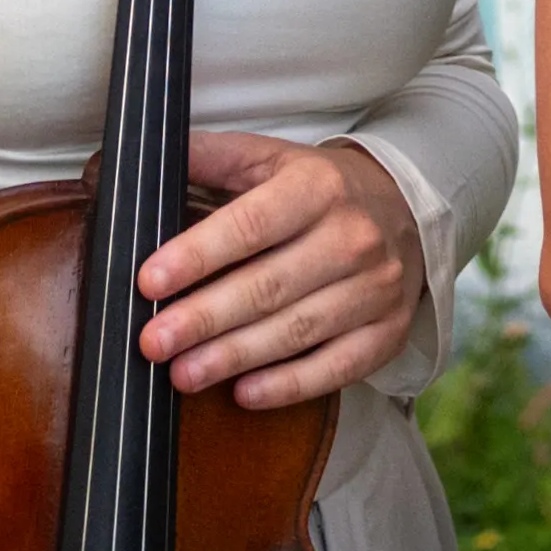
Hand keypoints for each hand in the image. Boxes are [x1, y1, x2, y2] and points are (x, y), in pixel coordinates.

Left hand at [136, 133, 426, 409]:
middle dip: (205, 318)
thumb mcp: (271, 158)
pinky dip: (289, 385)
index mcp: (317, 188)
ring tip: (182, 373)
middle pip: (269, 286)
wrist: (407, 211)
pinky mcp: (386, 332)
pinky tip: (244, 393)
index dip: (198, 255)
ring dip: (235, 356)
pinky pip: (336, 367)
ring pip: (297, 330)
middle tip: (154, 341)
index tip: (149, 281)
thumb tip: (143, 158)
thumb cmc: (321, 189)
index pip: (251, 224)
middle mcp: (351, 238)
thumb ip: (212, 157)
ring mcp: (375, 289)